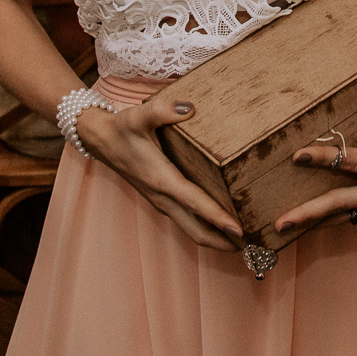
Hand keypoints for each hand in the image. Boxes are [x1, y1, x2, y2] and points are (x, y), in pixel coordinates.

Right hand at [75, 96, 244, 251]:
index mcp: (161, 179)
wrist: (100, 140)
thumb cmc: (122, 128)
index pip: (194, 203)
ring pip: (192, 230)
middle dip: (224, 242)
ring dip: (217, 239)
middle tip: (255, 246)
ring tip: (246, 241)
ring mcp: (162, 202)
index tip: (240, 230)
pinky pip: (188, 221)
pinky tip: (223, 224)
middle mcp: (162, 197)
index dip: (217, 218)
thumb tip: (189, 108)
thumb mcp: (139, 115)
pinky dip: (207, 229)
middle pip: (197, 230)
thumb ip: (162, 110)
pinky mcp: (163, 200)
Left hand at [273, 84, 356, 234]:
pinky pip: (355, 215)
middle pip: (339, 205)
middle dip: (308, 214)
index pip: (347, 163)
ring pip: (344, 215)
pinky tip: (316, 221)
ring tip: (287, 227)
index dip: (321, 157)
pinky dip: (334, 218)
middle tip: (280, 222)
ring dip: (316, 222)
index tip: (297, 156)